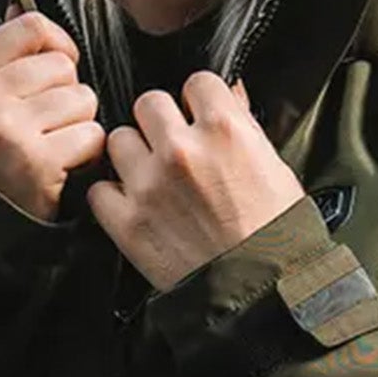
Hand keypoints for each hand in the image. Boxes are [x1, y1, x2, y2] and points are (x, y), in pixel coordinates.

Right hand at [0, 1, 106, 222]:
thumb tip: (21, 2)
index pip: (32, 26)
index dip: (55, 45)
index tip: (52, 69)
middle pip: (62, 65)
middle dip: (64, 91)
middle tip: (44, 120)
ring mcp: (9, 135)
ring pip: (83, 99)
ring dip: (78, 122)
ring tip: (51, 142)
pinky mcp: (39, 167)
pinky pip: (92, 137)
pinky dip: (85, 152)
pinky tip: (61, 164)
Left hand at [87, 71, 304, 291]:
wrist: (262, 294)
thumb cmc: (278, 235)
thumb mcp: (275, 168)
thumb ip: (244, 127)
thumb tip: (228, 97)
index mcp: (225, 130)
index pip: (196, 82)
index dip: (198, 101)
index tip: (198, 116)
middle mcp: (182, 149)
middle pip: (149, 104)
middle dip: (160, 123)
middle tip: (171, 146)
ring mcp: (149, 184)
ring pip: (118, 140)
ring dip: (132, 156)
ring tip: (151, 178)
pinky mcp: (126, 222)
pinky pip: (99, 190)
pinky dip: (112, 197)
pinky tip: (133, 207)